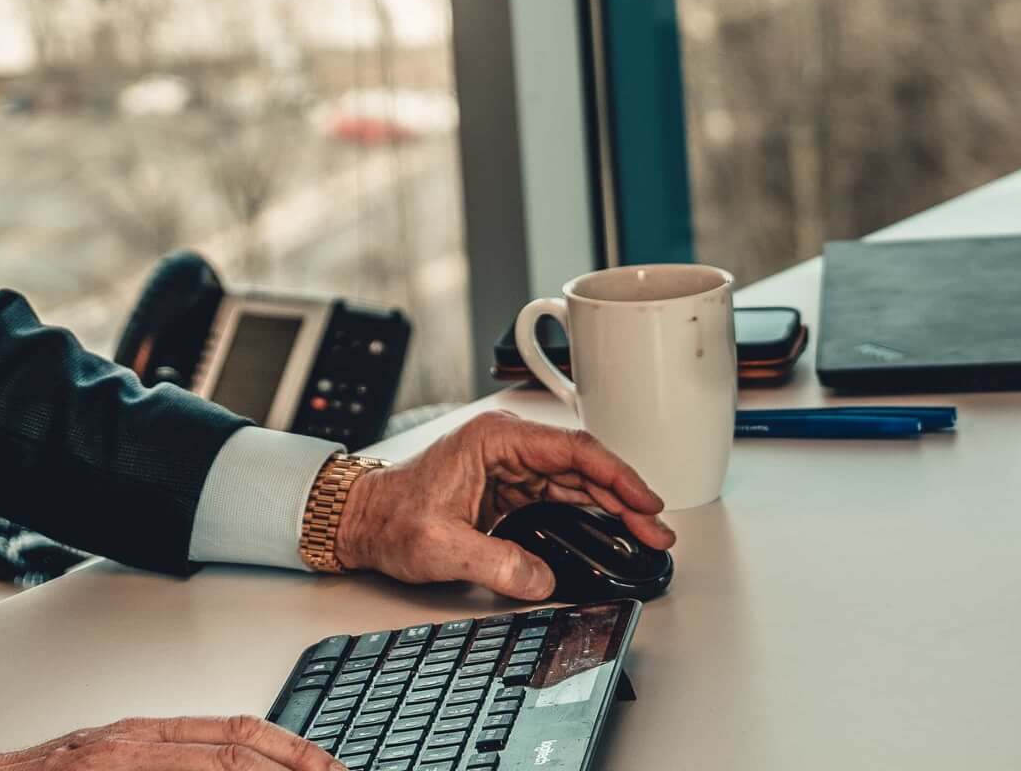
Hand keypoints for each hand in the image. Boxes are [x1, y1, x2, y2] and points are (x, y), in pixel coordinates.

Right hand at [0, 714, 341, 768]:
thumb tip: (233, 764)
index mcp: (142, 735)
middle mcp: (134, 746)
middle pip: (233, 752)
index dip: (290, 748)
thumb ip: (170, 762)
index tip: (332, 766)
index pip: (234, 730)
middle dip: (294, 768)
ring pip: (210, 770)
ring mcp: (116, 767)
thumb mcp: (113, 759)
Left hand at [332, 410, 673, 598]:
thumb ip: (495, 563)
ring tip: (647, 534)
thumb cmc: (390, 518)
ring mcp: (509, 466)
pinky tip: (613, 529)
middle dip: (626, 497)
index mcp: (493, 440)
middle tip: (658, 530)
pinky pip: (560, 496)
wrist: (361, 520)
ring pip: (576, 482)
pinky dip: (590, 512)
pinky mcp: (508, 489)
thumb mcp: (440, 546)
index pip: (572, 450)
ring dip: (613, 507)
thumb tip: (541, 580)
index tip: (647, 501)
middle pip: (583, 467)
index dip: (617, 476)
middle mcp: (506, 446)